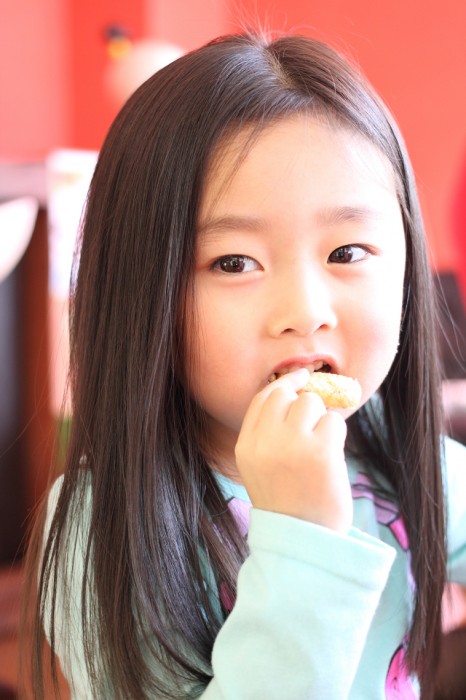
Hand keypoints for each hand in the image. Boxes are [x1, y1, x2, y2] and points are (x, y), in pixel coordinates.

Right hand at [235, 369, 352, 532]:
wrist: (305, 542)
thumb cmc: (289, 503)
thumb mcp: (262, 468)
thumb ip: (269, 434)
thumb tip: (296, 393)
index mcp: (246, 447)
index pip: (261, 399)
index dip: (282, 384)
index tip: (299, 378)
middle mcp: (264, 443)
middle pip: (286, 394)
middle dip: (305, 399)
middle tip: (317, 412)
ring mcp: (292, 445)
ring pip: (311, 402)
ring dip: (322, 419)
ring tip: (321, 448)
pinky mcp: (320, 451)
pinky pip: (334, 421)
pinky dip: (337, 435)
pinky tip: (331, 458)